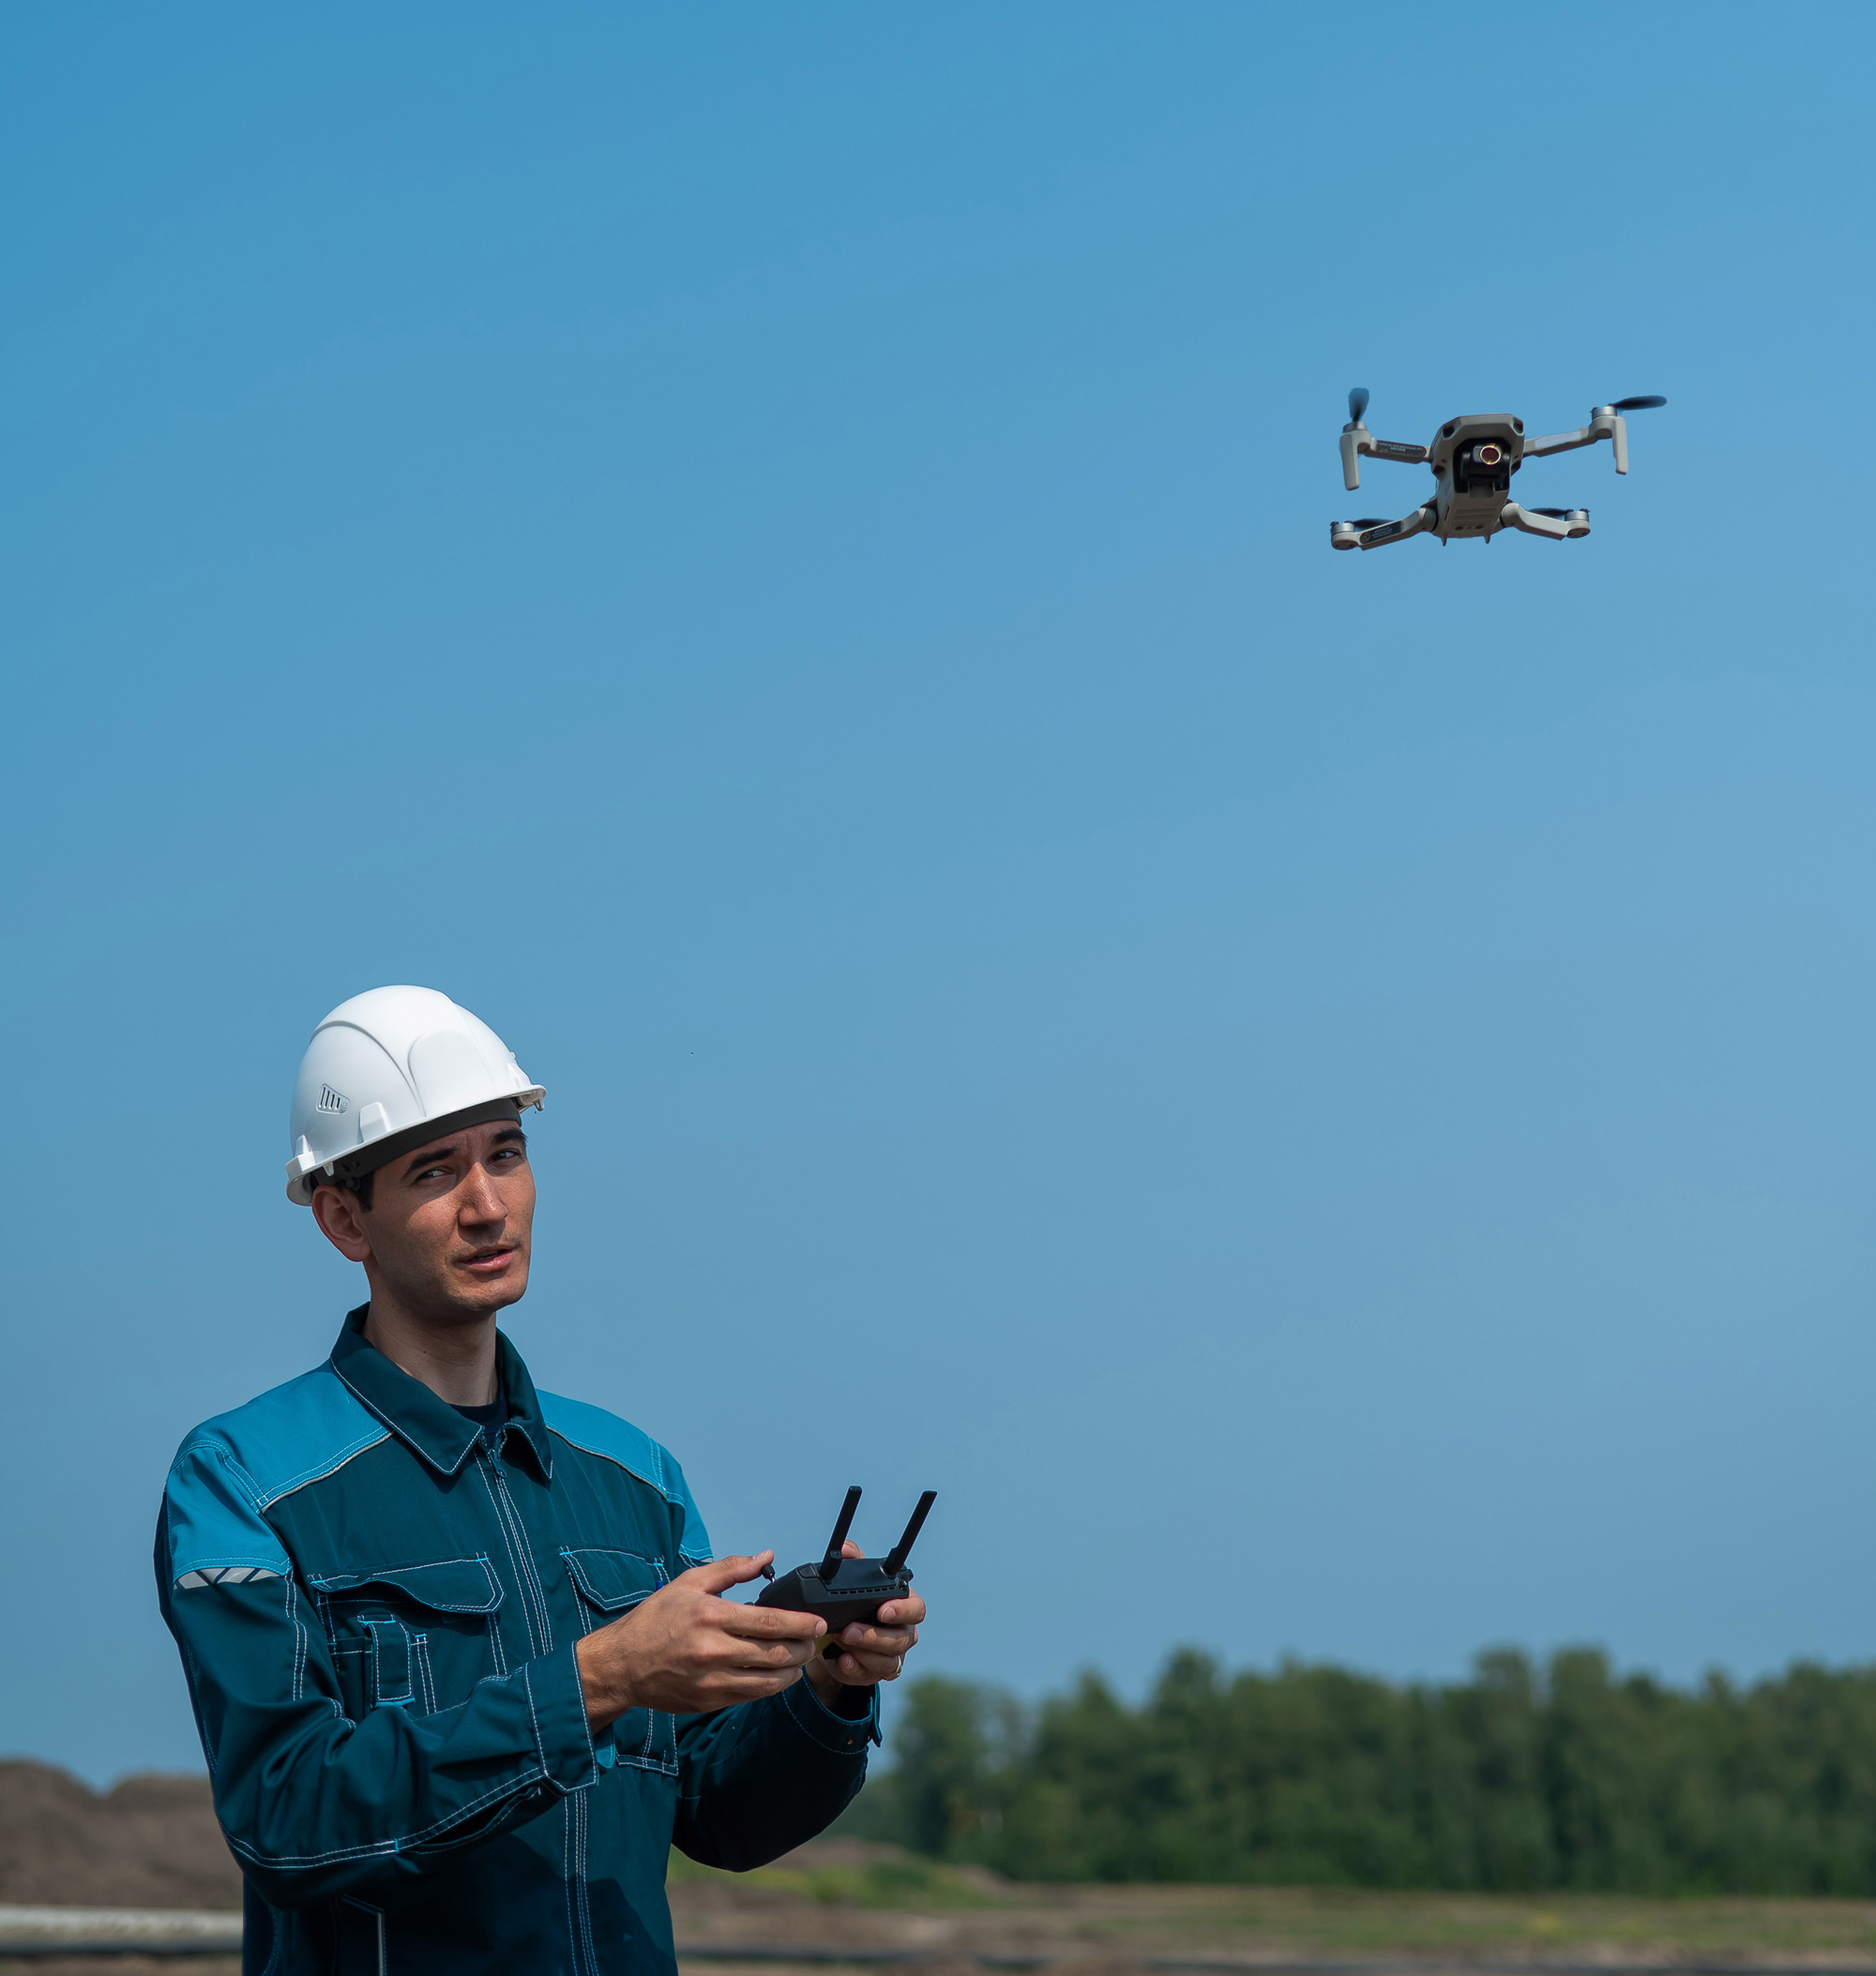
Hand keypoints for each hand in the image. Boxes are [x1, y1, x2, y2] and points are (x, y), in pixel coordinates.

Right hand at [574, 1553, 823, 1728]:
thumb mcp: (689, 1583)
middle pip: (775, 1653)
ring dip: (792, 1671)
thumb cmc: (655, 1619)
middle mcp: (713, 1651)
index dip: (801, 1623)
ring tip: (800, 1659)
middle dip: (803, 1648)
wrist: (622, 1664)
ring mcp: (712, 1680)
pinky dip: (770, 1686)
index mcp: (711, 1616)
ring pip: (768, 1681)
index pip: (769, 1622)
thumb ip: (731, 1569)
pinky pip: (750, 1696)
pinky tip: (776, 1675)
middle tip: (815, 1641)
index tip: (819, 1622)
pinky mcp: (708, 1701)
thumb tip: (766, 1557)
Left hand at [804, 1540, 925, 1706]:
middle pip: (902, 1639)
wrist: (836, 1636)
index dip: (903, 1611)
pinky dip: (855, 1669)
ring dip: (863, 1652)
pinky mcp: (876, 1674)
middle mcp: (904, 1633)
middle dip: (874, 1636)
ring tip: (840, 1640)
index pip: (916, 1609)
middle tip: (849, 1630)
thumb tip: (847, 1549)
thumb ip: (853, 1561)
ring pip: (888, 1662)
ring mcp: (893, 1657)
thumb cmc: (854, 1604)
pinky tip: (842, 1660)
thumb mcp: (854, 1581)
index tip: (883, 1610)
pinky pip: (870, 1676)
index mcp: (904, 1606)